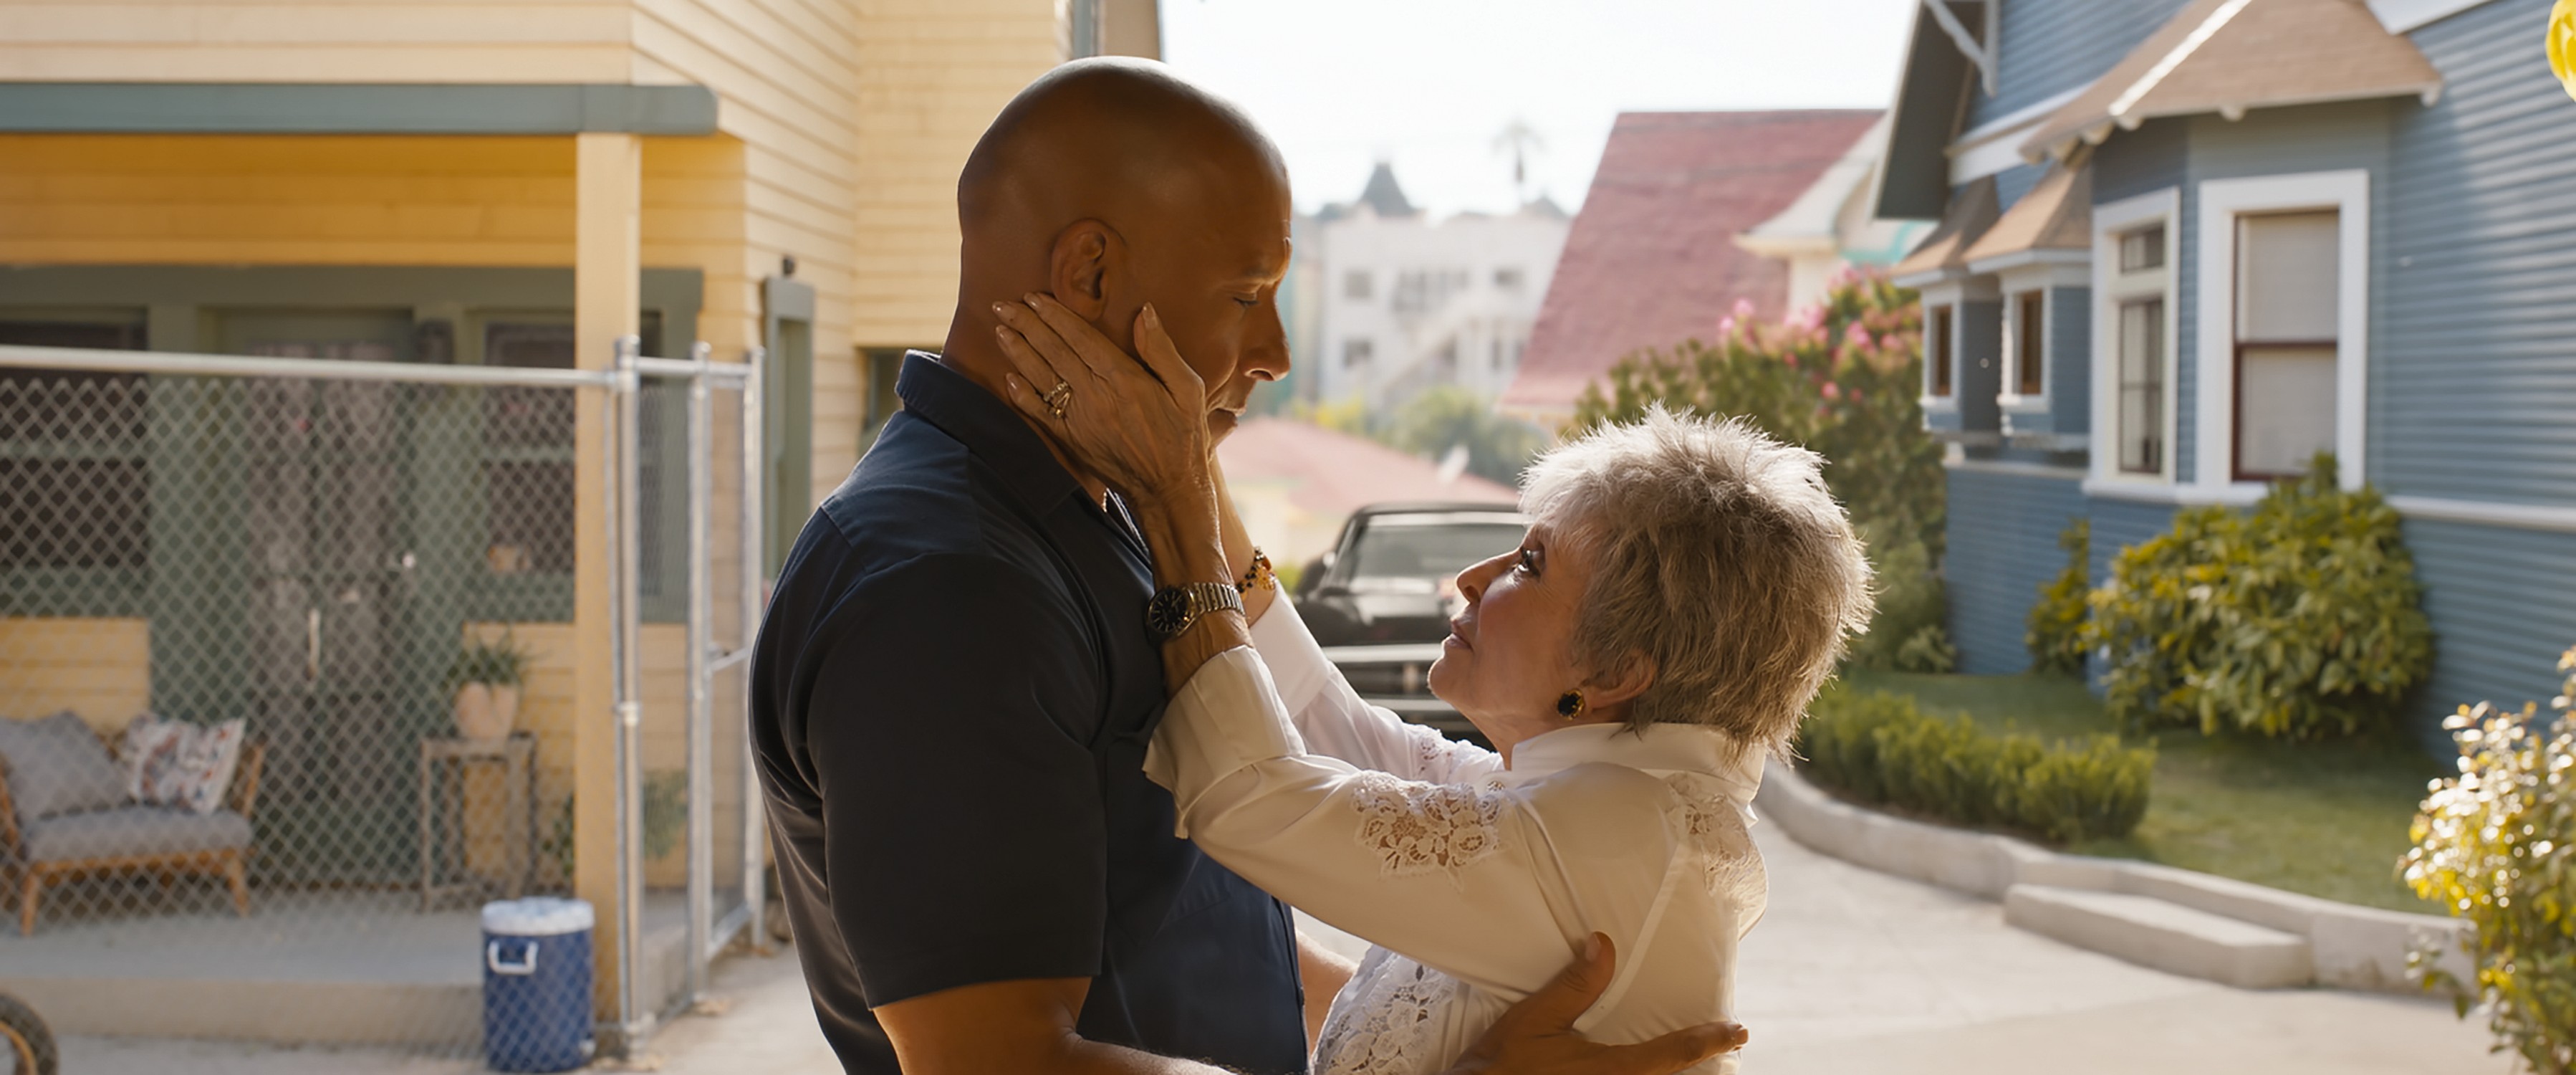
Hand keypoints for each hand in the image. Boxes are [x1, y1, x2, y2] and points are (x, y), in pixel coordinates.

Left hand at [991, 295, 1212, 508]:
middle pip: (1053, 352)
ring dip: (1017, 352)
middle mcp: (1096, 396)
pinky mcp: (1071, 441)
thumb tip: (1145, 311)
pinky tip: (1009, 377)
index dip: (1054, 315)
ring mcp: (1080, 420)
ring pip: (1041, 377)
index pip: (1080, 337)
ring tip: (1000, 330)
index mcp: (1124, 378)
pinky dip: (1022, 394)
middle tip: (1002, 305)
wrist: (1169, 489)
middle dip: (1026, 324)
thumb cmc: (1183, 436)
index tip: (1034, 297)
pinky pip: (1040, 413)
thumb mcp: (1188, 389)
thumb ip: (1162, 350)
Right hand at [1441, 935, 1747, 1074]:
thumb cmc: (1500, 1068)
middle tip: (1720, 1044)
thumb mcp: (1534, 1021)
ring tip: (1686, 1057)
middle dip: (1697, 1064)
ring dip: (1667, 1072)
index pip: (1674, 1053)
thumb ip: (1574, 987)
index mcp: (1613, 1072)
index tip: (1739, 1031)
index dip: (1710, 1040)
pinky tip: (1629, 1068)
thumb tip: (1604, 945)